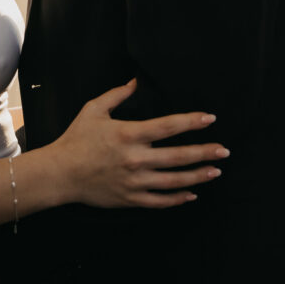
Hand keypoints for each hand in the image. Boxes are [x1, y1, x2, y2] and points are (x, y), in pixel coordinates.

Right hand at [44, 78, 228, 207]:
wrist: (59, 174)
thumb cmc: (76, 139)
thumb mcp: (93, 110)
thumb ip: (117, 95)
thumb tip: (136, 82)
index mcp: (129, 134)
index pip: (168, 126)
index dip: (191, 122)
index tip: (210, 118)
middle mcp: (135, 159)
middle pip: (177, 156)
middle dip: (204, 152)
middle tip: (224, 151)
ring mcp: (134, 181)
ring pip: (173, 181)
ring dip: (197, 176)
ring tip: (216, 172)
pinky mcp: (129, 199)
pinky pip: (159, 202)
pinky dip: (177, 199)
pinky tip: (192, 194)